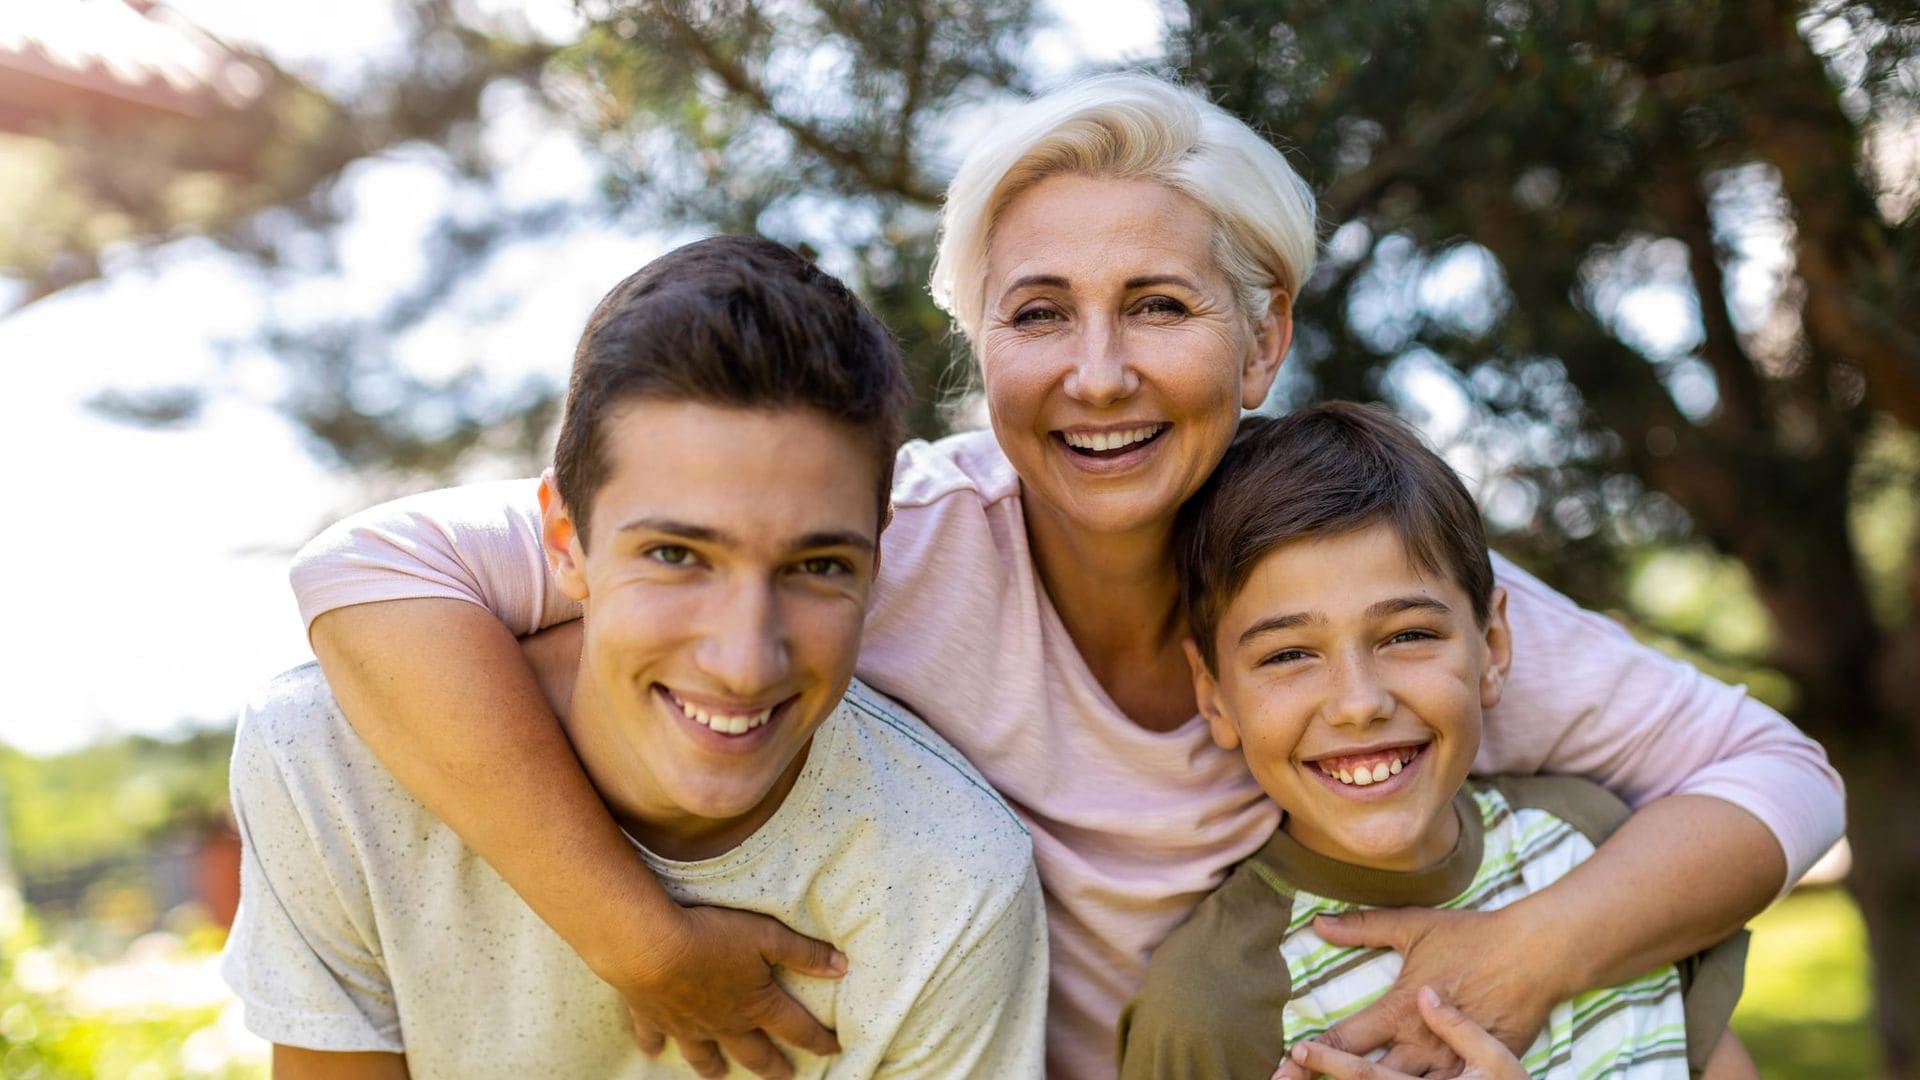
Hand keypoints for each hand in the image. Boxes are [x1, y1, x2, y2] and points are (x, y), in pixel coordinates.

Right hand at [609, 904, 848, 1079]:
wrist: (650, 948)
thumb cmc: (713, 936)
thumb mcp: (768, 936)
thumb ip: (805, 953)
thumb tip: (843, 967)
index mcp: (756, 1005)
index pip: (797, 1028)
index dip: (818, 1039)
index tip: (833, 1049)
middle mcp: (724, 1024)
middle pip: (754, 1052)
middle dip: (772, 1066)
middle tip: (785, 1076)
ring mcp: (688, 1026)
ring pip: (704, 1055)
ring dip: (715, 1067)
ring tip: (721, 1075)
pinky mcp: (653, 1018)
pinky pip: (655, 1038)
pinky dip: (655, 1046)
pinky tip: (655, 1052)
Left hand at [1272, 907, 1554, 1079]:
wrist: (1536, 956)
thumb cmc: (1473, 938)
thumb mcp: (1414, 926)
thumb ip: (1363, 927)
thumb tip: (1317, 924)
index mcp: (1399, 1010)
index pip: (1343, 1039)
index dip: (1311, 1053)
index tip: (1286, 1059)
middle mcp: (1419, 1046)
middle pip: (1363, 1077)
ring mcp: (1447, 1066)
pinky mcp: (1475, 1075)